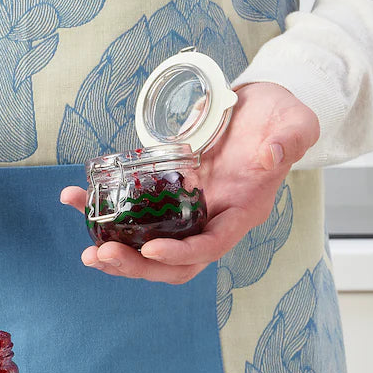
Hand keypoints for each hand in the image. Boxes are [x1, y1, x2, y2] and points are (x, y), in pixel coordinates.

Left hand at [60, 82, 319, 283]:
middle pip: (175, 261)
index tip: (150, 250)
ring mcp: (189, 208)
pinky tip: (76, 199)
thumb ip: (289, 140)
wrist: (262, 107)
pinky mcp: (168, 191)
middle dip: (137, 265)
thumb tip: (271, 157)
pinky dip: (104, 211)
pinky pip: (135, 212)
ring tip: (86, 247)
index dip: (180, 254)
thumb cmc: (282, 116)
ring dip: (117, 251)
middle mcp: (213, 217)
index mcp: (243, 210)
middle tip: (101, 254)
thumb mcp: (296, 122)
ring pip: (150, 245)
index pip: (211, 246)